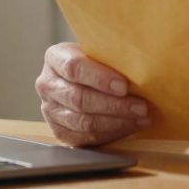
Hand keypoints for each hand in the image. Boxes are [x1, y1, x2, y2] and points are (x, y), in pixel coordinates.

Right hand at [35, 42, 151, 146]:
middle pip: (79, 98)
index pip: (74, 68)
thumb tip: (140, 67)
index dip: (100, 78)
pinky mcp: (58, 130)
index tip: (124, 86)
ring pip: (82, 121)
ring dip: (116, 122)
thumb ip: (112, 56)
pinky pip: (84, 138)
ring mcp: (50, 110)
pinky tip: (129, 127)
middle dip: (114, 105)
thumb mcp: (100, 50)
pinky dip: (110, 134)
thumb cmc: (97, 61)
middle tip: (141, 107)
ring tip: (140, 118)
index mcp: (55, 58)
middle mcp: (47, 84)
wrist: (83, 78)